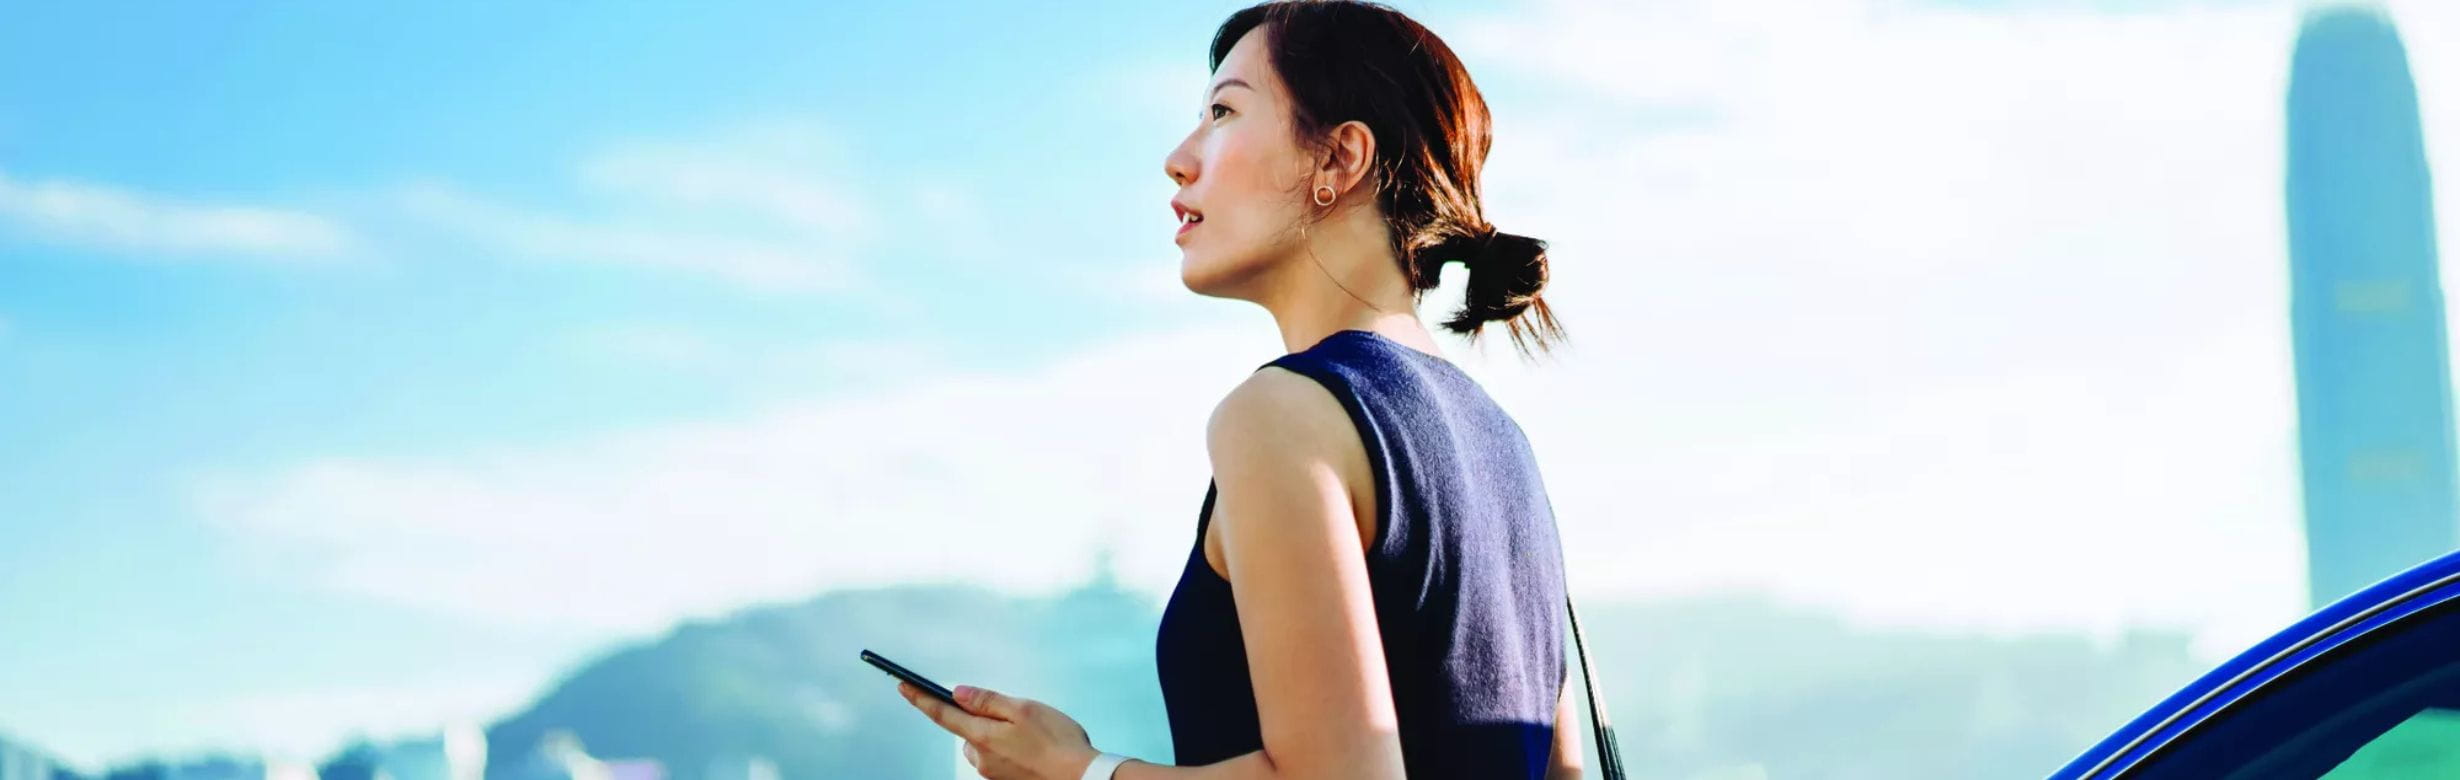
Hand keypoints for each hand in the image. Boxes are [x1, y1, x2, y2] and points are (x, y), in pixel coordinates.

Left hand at [898, 681, 1099, 779]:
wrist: (1080, 778)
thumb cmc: (1056, 742)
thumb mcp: (1023, 709)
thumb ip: (988, 701)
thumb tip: (958, 693)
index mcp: (982, 736)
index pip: (941, 714)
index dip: (920, 698)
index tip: (903, 686)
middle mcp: (980, 757)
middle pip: (966, 729)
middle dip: (980, 717)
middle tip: (1014, 713)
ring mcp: (992, 771)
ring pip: (983, 744)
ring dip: (996, 734)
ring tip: (1032, 732)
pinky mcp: (1004, 779)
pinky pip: (997, 756)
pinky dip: (1008, 747)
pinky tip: (1032, 747)